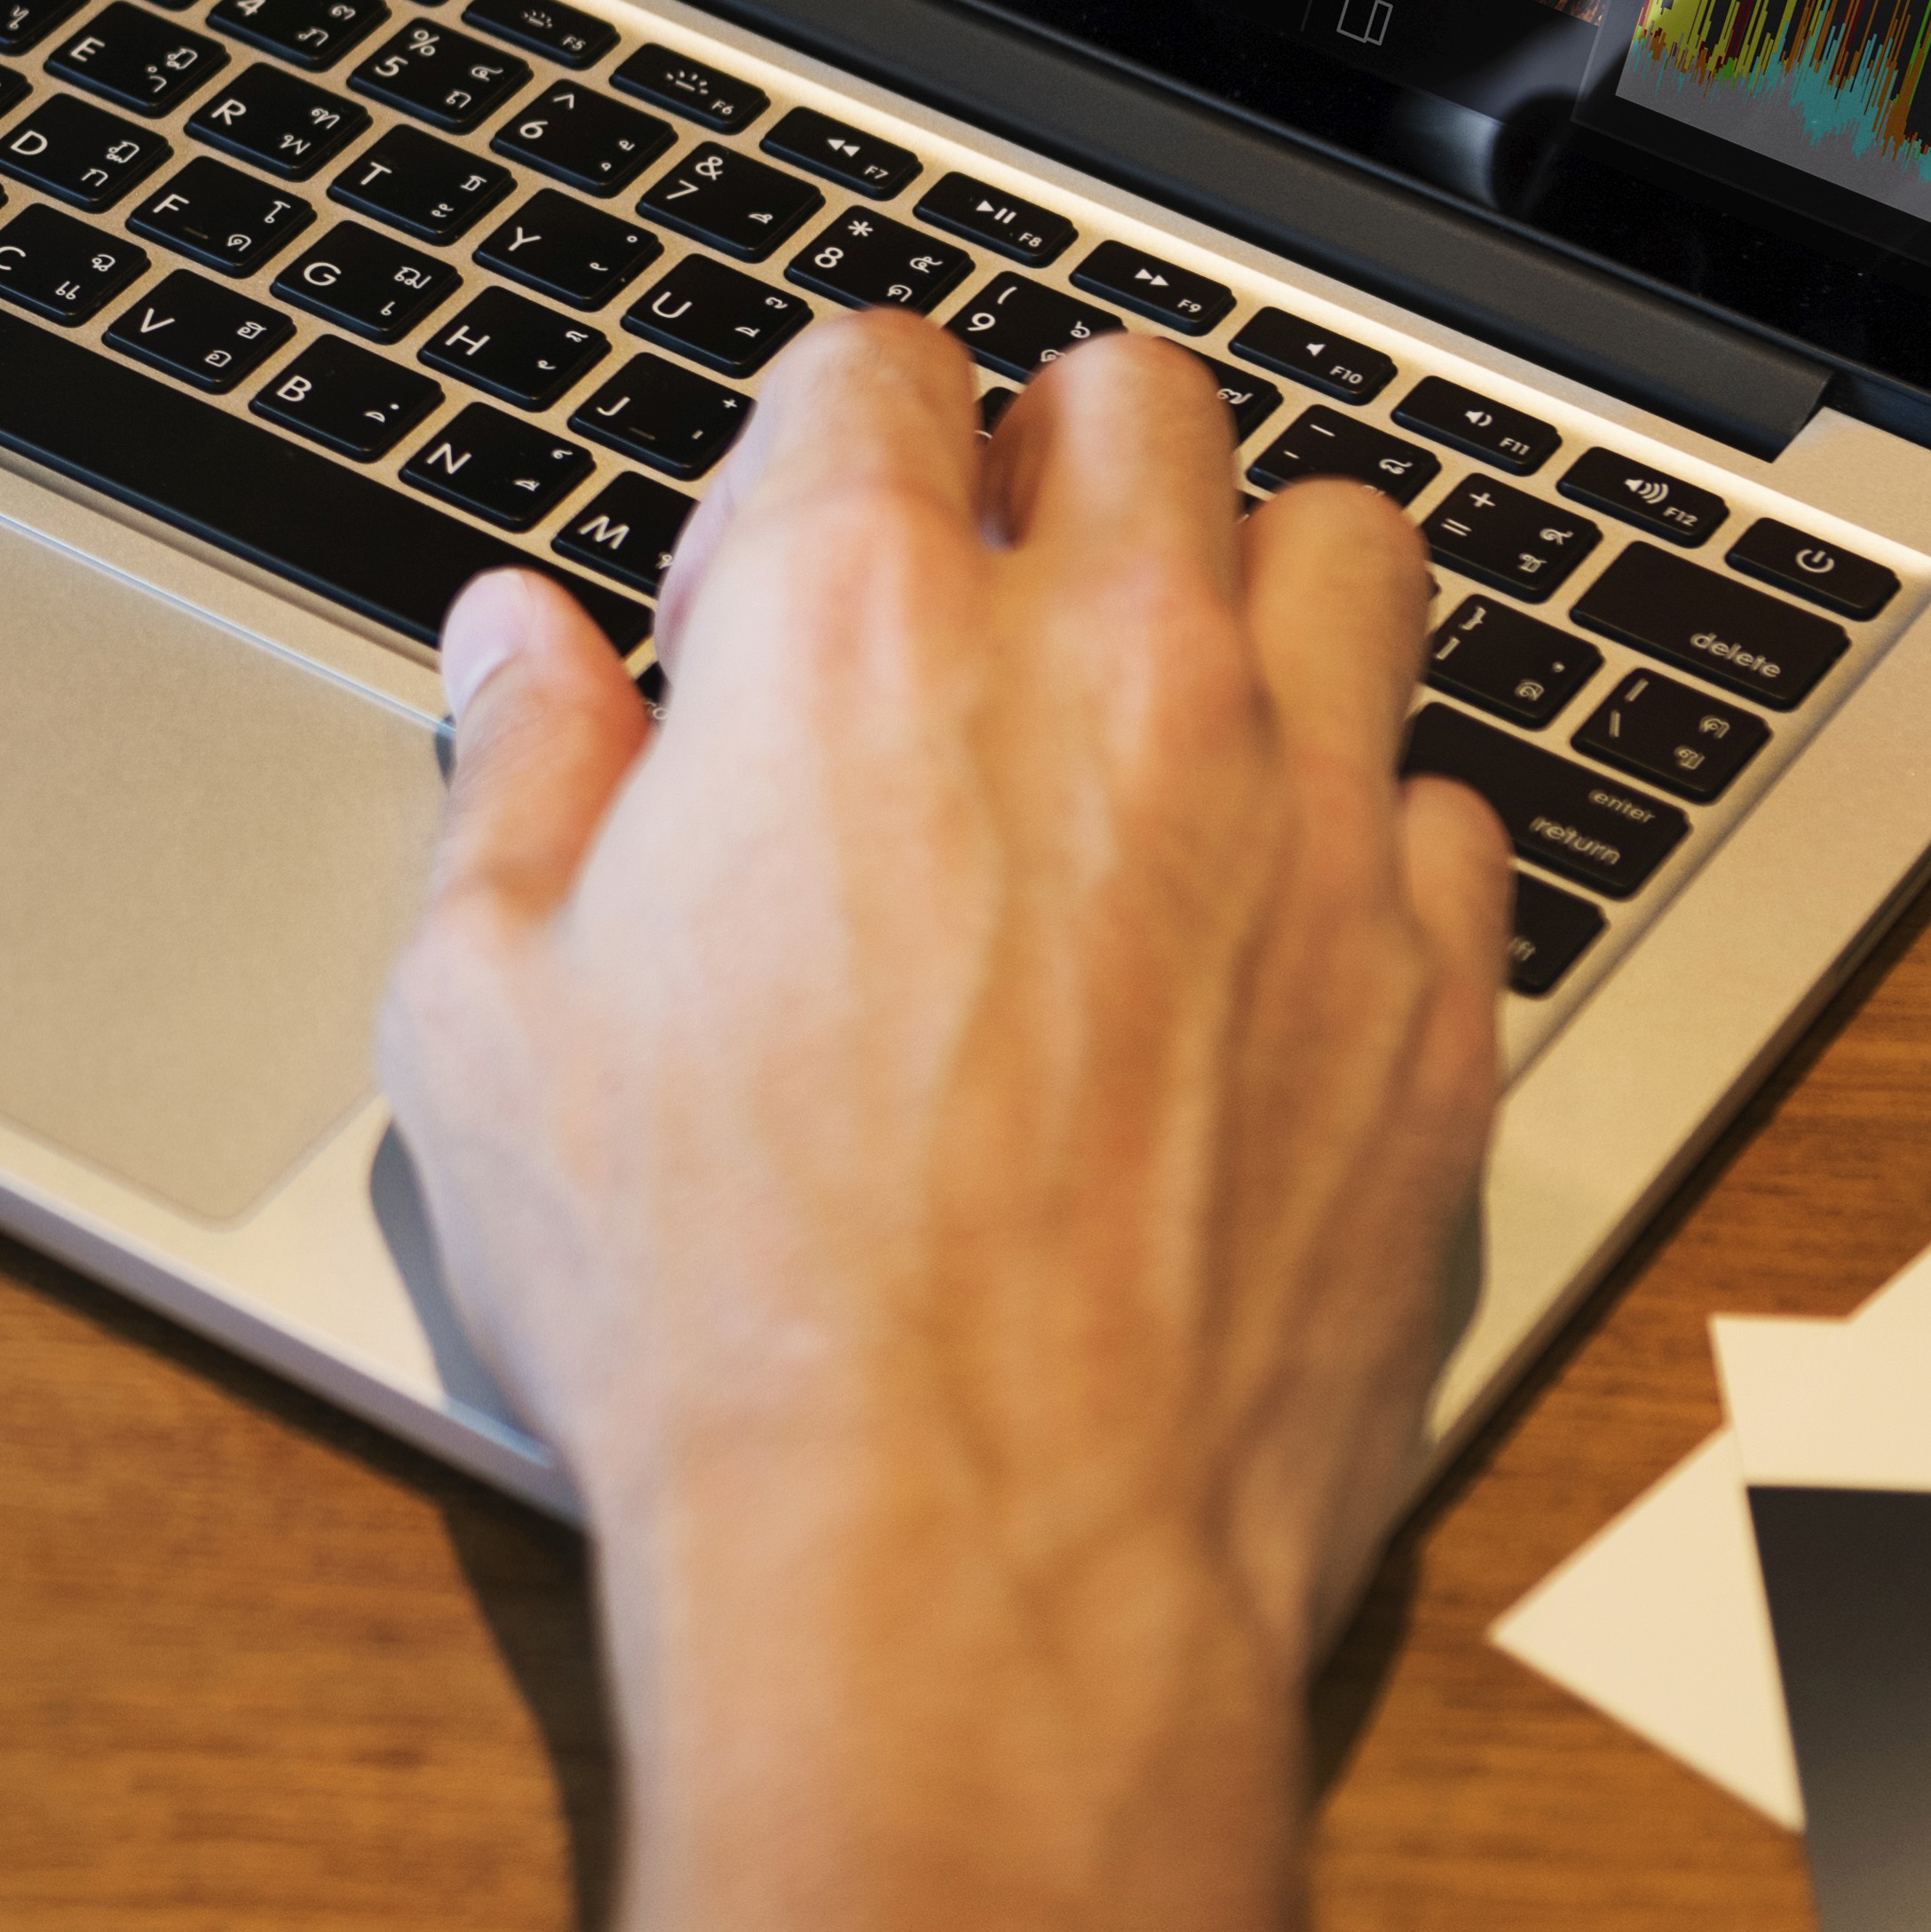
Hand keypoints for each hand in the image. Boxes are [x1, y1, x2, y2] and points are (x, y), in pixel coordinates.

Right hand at [377, 313, 1508, 1931]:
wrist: (961, 1568)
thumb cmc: (715, 1314)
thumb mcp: (485, 1017)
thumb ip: (513, 779)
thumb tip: (520, 649)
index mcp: (855, 633)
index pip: (874, 363)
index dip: (806, 445)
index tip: (766, 578)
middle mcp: (1111, 675)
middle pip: (1137, 399)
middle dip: (1044, 453)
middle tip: (969, 600)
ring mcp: (1305, 822)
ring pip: (1347, 546)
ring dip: (1247, 584)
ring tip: (1153, 709)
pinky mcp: (1427, 991)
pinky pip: (1445, 803)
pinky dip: (1359, 822)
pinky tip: (1255, 922)